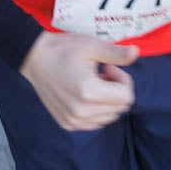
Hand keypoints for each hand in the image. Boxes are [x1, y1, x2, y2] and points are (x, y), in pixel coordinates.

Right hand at [19, 32, 137, 131]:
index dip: (122, 79)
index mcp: (89, 92)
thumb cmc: (63, 49)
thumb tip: (136, 53)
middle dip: (116, 90)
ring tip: (91, 83)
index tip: (107, 67)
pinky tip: (84, 94)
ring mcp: (73, 120)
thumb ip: (115, 53)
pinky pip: (94, 123)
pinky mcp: (67, 124)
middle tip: (100, 74)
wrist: (34, 58)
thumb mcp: (91, 45)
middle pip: (120, 108)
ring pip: (109, 117)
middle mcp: (81, 111)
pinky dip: (96, 110)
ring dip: (107, 101)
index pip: (126, 97)